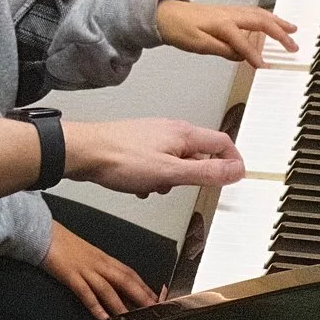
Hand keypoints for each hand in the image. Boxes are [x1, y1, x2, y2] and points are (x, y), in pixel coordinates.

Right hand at [40, 221, 160, 319]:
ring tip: (131, 318)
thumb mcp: (89, 255)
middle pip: (125, 280)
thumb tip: (114, 283)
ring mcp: (85, 270)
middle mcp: (99, 264)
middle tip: (154, 308)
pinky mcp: (71, 275)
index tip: (156, 297)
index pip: (130, 273)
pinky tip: (103, 317)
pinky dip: (95, 306)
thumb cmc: (66, 244)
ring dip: (121, 304)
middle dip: (141, 295)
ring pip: (108, 288)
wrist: (45, 233)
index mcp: (105, 259)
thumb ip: (102, 268)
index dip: (144, 286)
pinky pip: (85, 293)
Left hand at [63, 118, 243, 196]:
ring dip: (172, 179)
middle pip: (199, 152)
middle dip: (195, 175)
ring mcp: (154, 136)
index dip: (233, 161)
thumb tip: (236, 171)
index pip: (222, 142)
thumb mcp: (171, 172)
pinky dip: (154, 177)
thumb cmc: (121, 159)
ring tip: (156, 186)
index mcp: (184, 133)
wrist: (83, 152)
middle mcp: (171, 131)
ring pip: (177, 161)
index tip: (236, 178)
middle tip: (184, 188)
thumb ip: (206, 172)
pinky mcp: (139, 145)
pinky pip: (158, 163)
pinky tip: (140, 185)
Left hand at [157, 0, 297, 68]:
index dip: (255, 56)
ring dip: (277, 22)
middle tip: (294, 45)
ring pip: (259, 14)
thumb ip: (221, 49)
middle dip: (279, 33)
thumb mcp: (197, 44)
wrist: (165, 14)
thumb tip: (240, 56)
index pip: (244, 42)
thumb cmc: (178, 29)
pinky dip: (266, 17)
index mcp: (222, 24)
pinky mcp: (227, 12)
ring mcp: (229, 11)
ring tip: (292, 29)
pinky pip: (253, 12)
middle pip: (261, 21)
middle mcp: (229, 14)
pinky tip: (271, 22)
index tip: (265, 68)